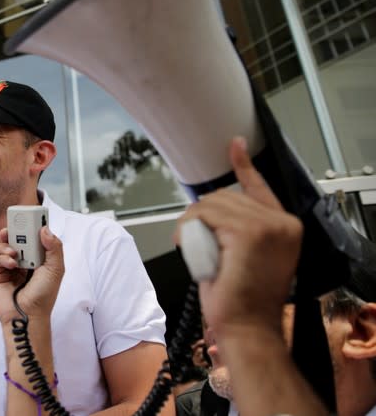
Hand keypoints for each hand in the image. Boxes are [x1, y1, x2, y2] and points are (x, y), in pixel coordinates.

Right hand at [0, 226, 64, 325]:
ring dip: (7, 245)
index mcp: (38, 258)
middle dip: (15, 230)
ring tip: (14, 253)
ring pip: (4, 245)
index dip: (31, 227)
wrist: (28, 315)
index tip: (30, 216)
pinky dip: (2, 257)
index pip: (34, 237)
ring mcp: (9, 266)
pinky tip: (11, 264)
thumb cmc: (43, 296)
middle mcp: (23, 260)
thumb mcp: (55, 269)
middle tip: (15, 225)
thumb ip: (54, 248)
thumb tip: (45, 229)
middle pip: (16, 238)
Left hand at [174, 137, 302, 337]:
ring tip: (190, 247)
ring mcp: (268, 226)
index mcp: (285, 226)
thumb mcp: (243, 255)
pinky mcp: (248, 233)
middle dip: (201, 215)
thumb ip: (238, 230)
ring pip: (212, 204)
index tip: (235, 145)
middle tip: (194, 243)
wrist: (246, 327)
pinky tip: (186, 245)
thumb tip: (212, 212)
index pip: (260, 186)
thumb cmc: (242, 299)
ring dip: (191, 223)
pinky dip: (188, 227)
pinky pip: (205, 214)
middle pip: (226, 196)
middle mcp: (282, 223)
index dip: (243, 165)